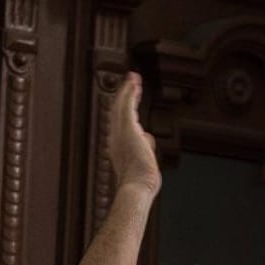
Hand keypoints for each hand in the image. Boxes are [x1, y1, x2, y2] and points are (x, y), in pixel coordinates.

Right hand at [107, 72, 160, 194]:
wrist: (136, 187)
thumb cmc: (141, 181)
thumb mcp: (144, 162)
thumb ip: (145, 149)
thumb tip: (148, 141)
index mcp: (119, 146)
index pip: (121, 123)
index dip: (124, 110)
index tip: (129, 100)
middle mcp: (116, 137)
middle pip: (118, 111)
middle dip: (124, 96)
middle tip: (131, 83)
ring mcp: (120, 132)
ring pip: (122, 105)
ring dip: (128, 90)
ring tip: (133, 78)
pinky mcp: (127, 128)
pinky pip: (127, 105)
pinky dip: (130, 93)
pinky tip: (134, 83)